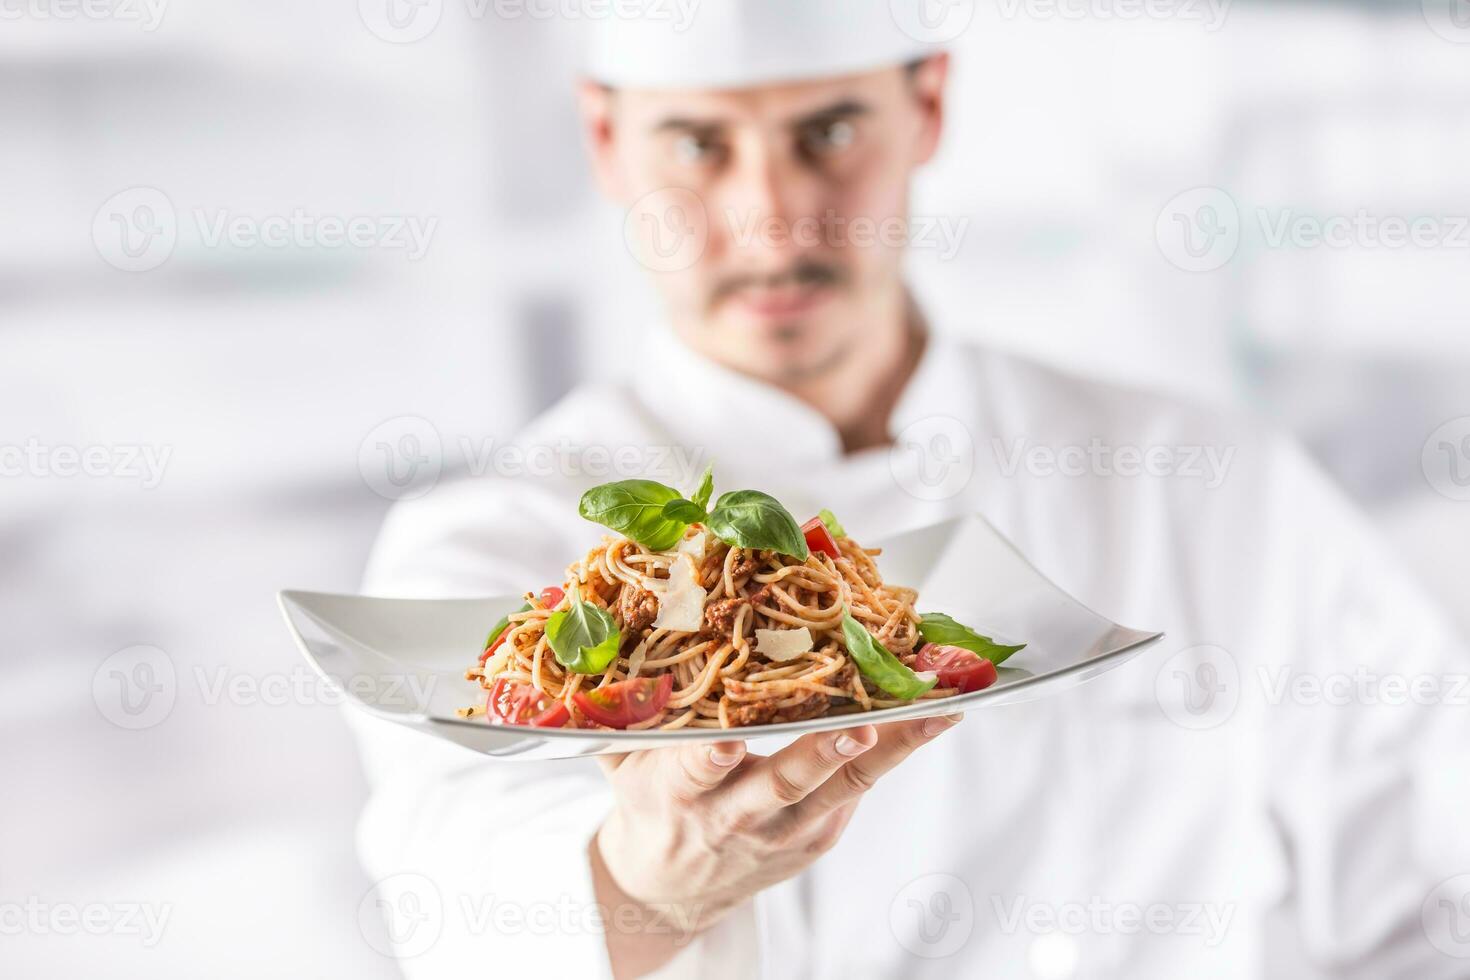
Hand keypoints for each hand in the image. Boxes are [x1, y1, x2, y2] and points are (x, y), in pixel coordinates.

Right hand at [588, 714, 963, 977]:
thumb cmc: (648, 805)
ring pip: (840, 789)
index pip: (693, 773)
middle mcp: (734, 816)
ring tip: (933, 716)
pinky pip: (857, 793)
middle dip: (822, 755)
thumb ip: (619, 715)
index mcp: (677, 793)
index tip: (727, 744)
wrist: (667, 890)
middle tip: (859, 726)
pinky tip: (930, 719)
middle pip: (783, 784)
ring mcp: (782, 832)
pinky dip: (893, 755)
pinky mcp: (816, 839)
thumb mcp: (619, 764)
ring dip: (889, 750)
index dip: (711, 760)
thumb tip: (605, 647)